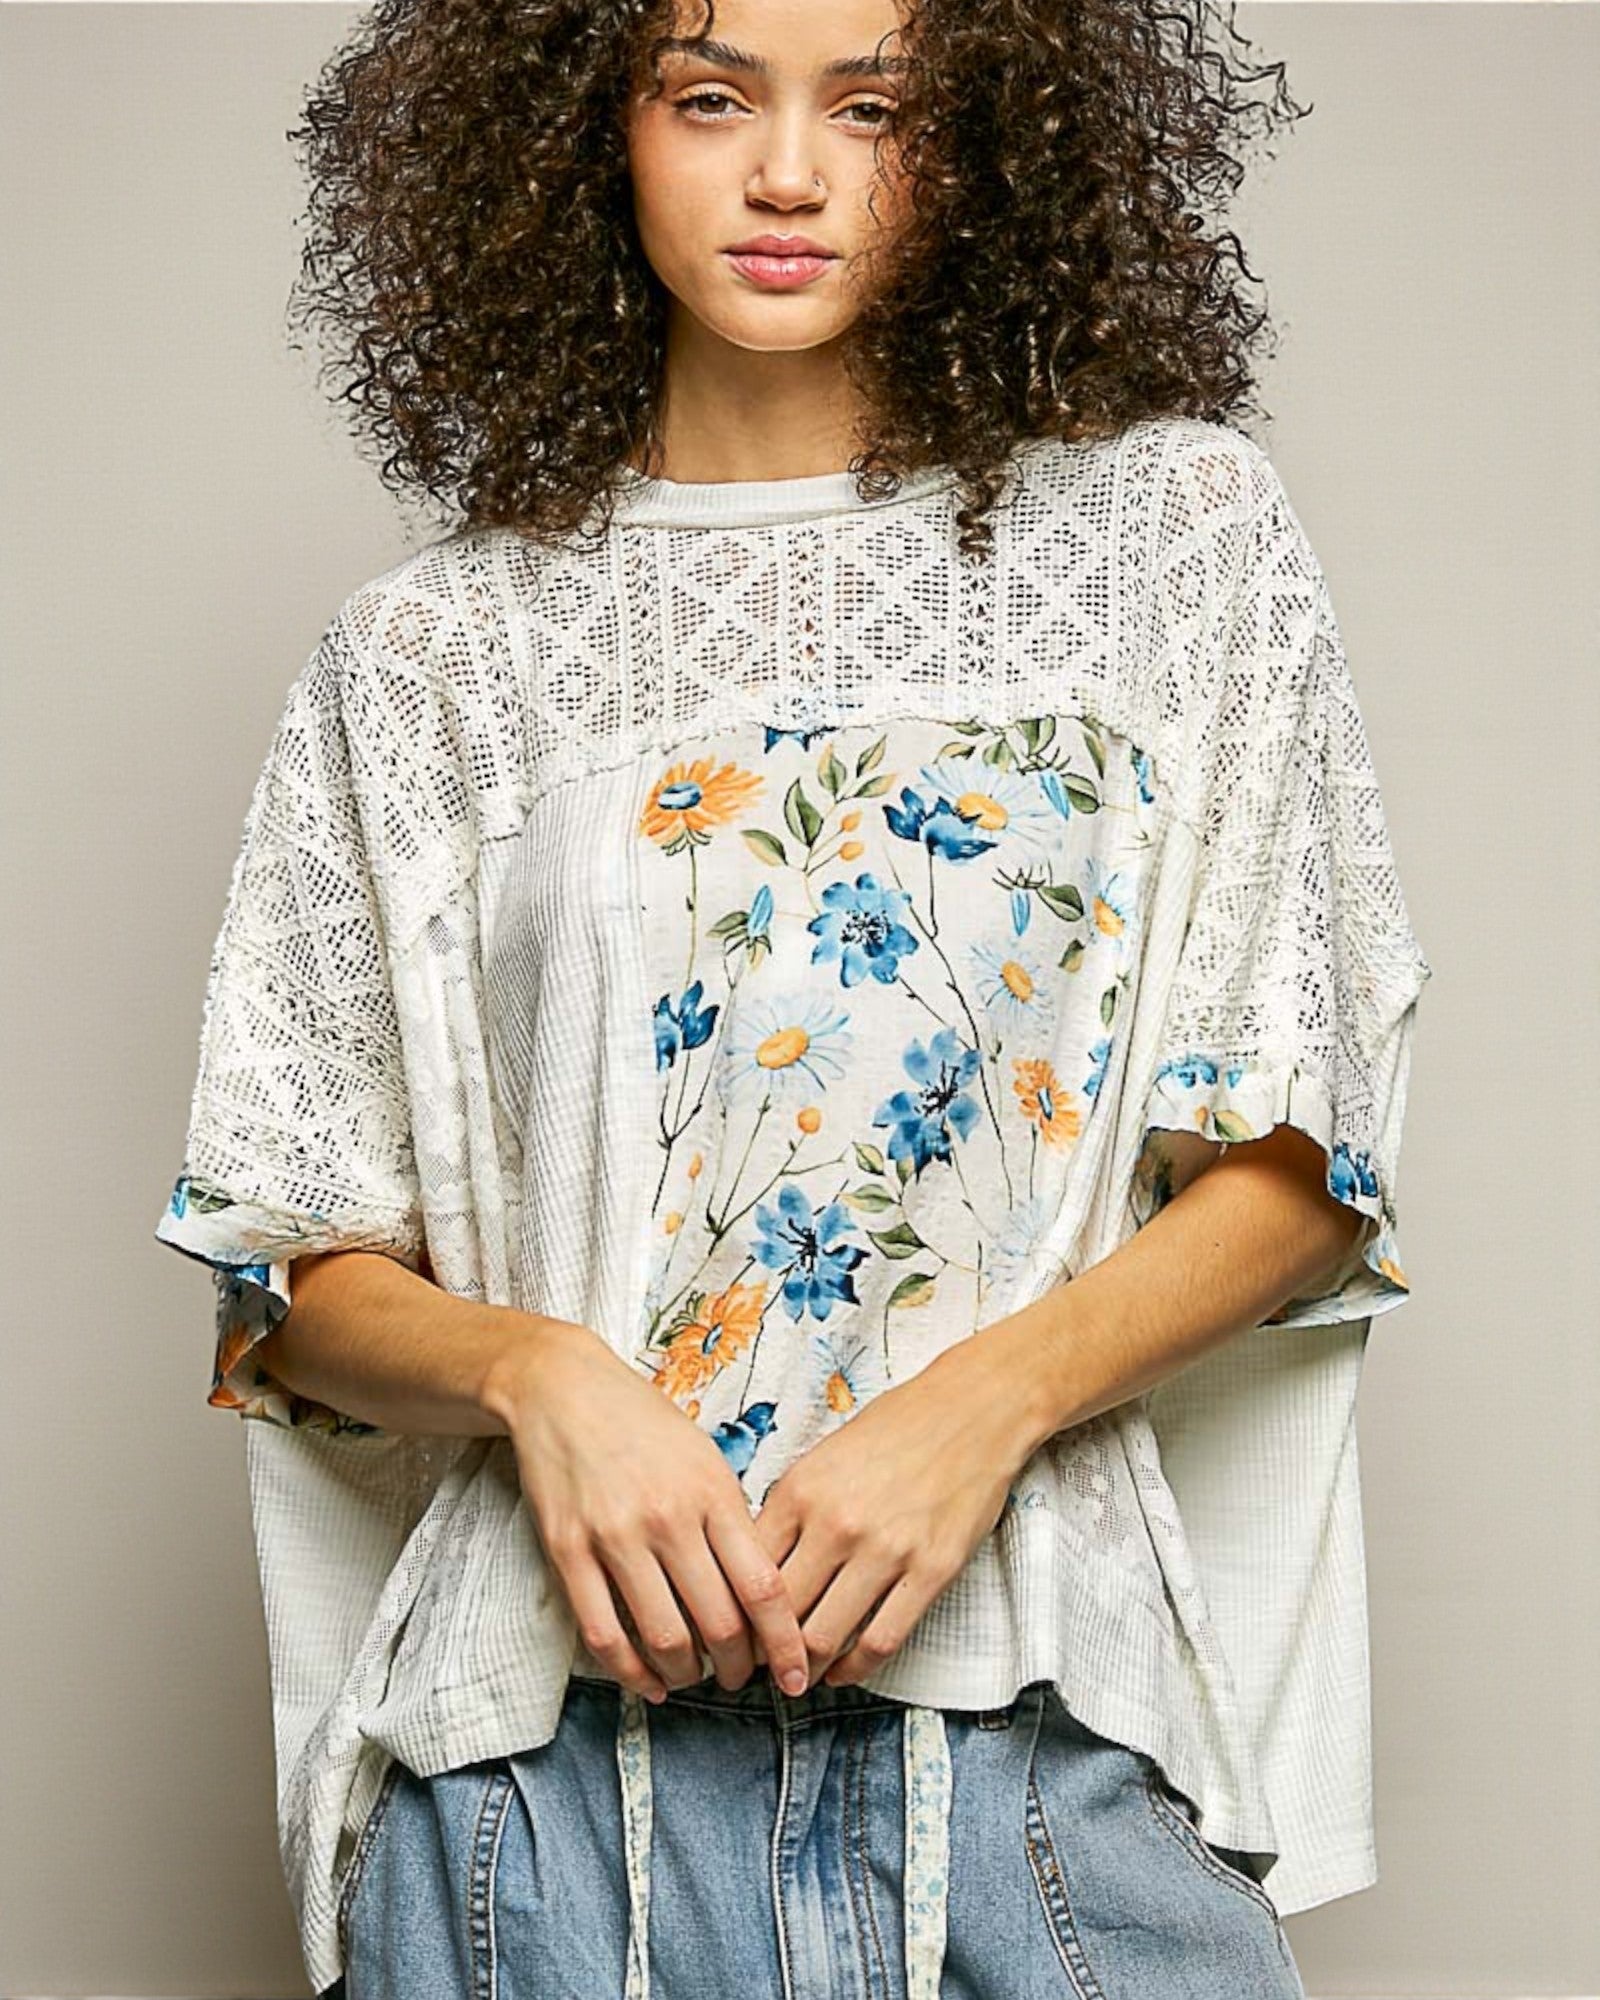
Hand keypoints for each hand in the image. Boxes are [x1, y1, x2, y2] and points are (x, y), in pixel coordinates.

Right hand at [490, 1318, 812, 1701]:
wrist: (564, 1388)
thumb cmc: (642, 1422)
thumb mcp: (705, 1458)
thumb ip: (731, 1520)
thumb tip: (759, 1593)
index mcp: (712, 1493)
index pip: (763, 1588)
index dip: (783, 1644)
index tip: (793, 1675)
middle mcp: (668, 1518)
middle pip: (719, 1624)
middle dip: (738, 1668)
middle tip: (741, 1677)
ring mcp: (615, 1537)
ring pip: (664, 1638)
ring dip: (687, 1674)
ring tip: (694, 1675)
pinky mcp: (568, 1552)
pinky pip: (603, 1633)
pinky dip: (631, 1672)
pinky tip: (648, 1680)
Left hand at [750, 1348, 1034, 1687]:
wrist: (972, 1410)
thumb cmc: (895, 1429)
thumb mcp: (823, 1457)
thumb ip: (789, 1509)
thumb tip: (754, 1565)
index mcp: (800, 1491)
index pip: (748, 1572)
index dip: (734, 1613)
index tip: (732, 1633)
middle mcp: (837, 1523)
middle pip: (780, 1613)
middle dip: (763, 1652)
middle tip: (759, 1669)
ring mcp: (886, 1550)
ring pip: (825, 1636)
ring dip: (806, 1668)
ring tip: (799, 1677)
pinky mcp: (931, 1570)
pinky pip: (882, 1639)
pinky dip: (856, 1667)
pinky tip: (844, 1669)